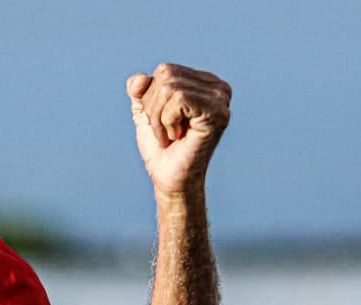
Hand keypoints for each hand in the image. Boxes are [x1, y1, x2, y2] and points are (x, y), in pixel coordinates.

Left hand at [127, 63, 230, 196]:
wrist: (169, 178)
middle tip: (164, 132)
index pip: (165, 71)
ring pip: (170, 87)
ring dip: (159, 118)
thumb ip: (140, 91)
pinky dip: (168, 120)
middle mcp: (217, 87)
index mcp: (203, 82)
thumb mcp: (145, 112)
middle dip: (153, 108)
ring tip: (170, 135)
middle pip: (166, 75)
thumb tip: (140, 79)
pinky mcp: (218, 112)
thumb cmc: (161, 148)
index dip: (151, 98)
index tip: (161, 122)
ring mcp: (221, 98)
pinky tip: (177, 136)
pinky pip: (180, 99)